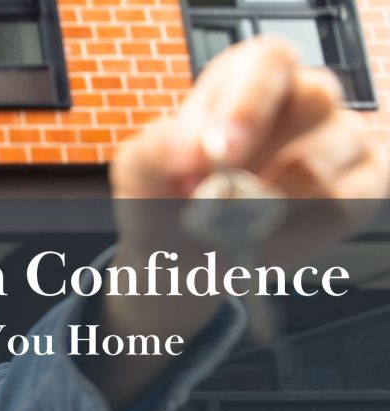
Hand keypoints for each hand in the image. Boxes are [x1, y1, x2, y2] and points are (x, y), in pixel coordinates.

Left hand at [111, 36, 388, 266]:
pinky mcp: (363, 185)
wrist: (177, 256)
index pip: (268, 62)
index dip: (249, 102)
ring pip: (322, 163)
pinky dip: (298, 230)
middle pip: (314, 97)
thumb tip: (195, 147)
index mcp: (246, 78)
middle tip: (217, 198)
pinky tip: (263, 238)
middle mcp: (302, 100)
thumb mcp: (139, 171)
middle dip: (261, 155)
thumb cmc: (161, 198)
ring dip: (267, 205)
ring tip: (229, 224)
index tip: (218, 149)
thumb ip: (158, 150)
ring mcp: (339, 140)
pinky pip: (347, 203)